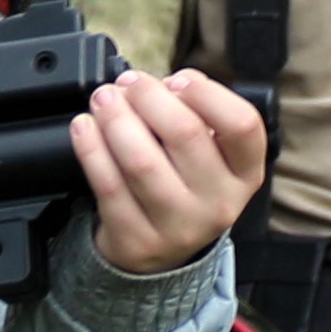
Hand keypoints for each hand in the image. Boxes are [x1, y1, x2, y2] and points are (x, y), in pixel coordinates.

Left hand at [72, 68, 272, 273]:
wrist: (159, 251)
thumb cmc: (185, 185)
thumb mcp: (211, 156)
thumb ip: (197, 114)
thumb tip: (161, 85)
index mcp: (245, 174)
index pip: (242, 125)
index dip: (207, 93)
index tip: (178, 80)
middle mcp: (219, 203)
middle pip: (185, 134)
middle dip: (148, 96)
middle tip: (128, 83)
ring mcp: (178, 226)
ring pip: (142, 161)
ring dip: (116, 119)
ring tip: (104, 99)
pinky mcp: (137, 238)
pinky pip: (109, 185)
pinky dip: (91, 148)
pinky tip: (85, 127)